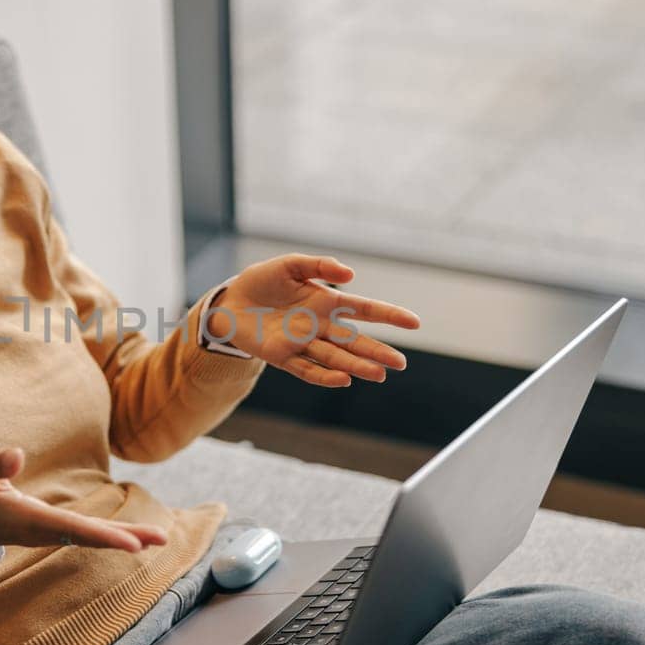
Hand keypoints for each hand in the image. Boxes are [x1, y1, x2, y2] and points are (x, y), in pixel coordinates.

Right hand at [0, 447, 169, 551]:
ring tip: (158, 538)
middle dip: (126, 538)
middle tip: (162, 539)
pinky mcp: (51, 530)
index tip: (131, 544)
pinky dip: (111, 535)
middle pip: (91, 538)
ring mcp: (49, 534)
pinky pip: (86, 535)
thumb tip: (16, 454)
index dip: (103, 535)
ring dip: (125, 538)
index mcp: (30, 520)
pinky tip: (132, 537)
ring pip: (92, 539)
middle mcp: (44, 531)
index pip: (72, 530)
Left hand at [203, 254, 420, 386]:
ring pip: (335, 358)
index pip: (364, 310)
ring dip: (355, 366)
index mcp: (326, 302)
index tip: (414, 322)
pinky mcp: (282, 356)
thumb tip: (350, 274)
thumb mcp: (290, 265)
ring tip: (379, 374)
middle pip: (354, 341)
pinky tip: (343, 380)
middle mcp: (319, 325)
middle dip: (377, 352)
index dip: (389, 315)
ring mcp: (302, 343)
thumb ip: (319, 265)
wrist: (229, 301)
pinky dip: (324, 375)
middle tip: (400, 364)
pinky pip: (306, 368)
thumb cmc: (262, 281)